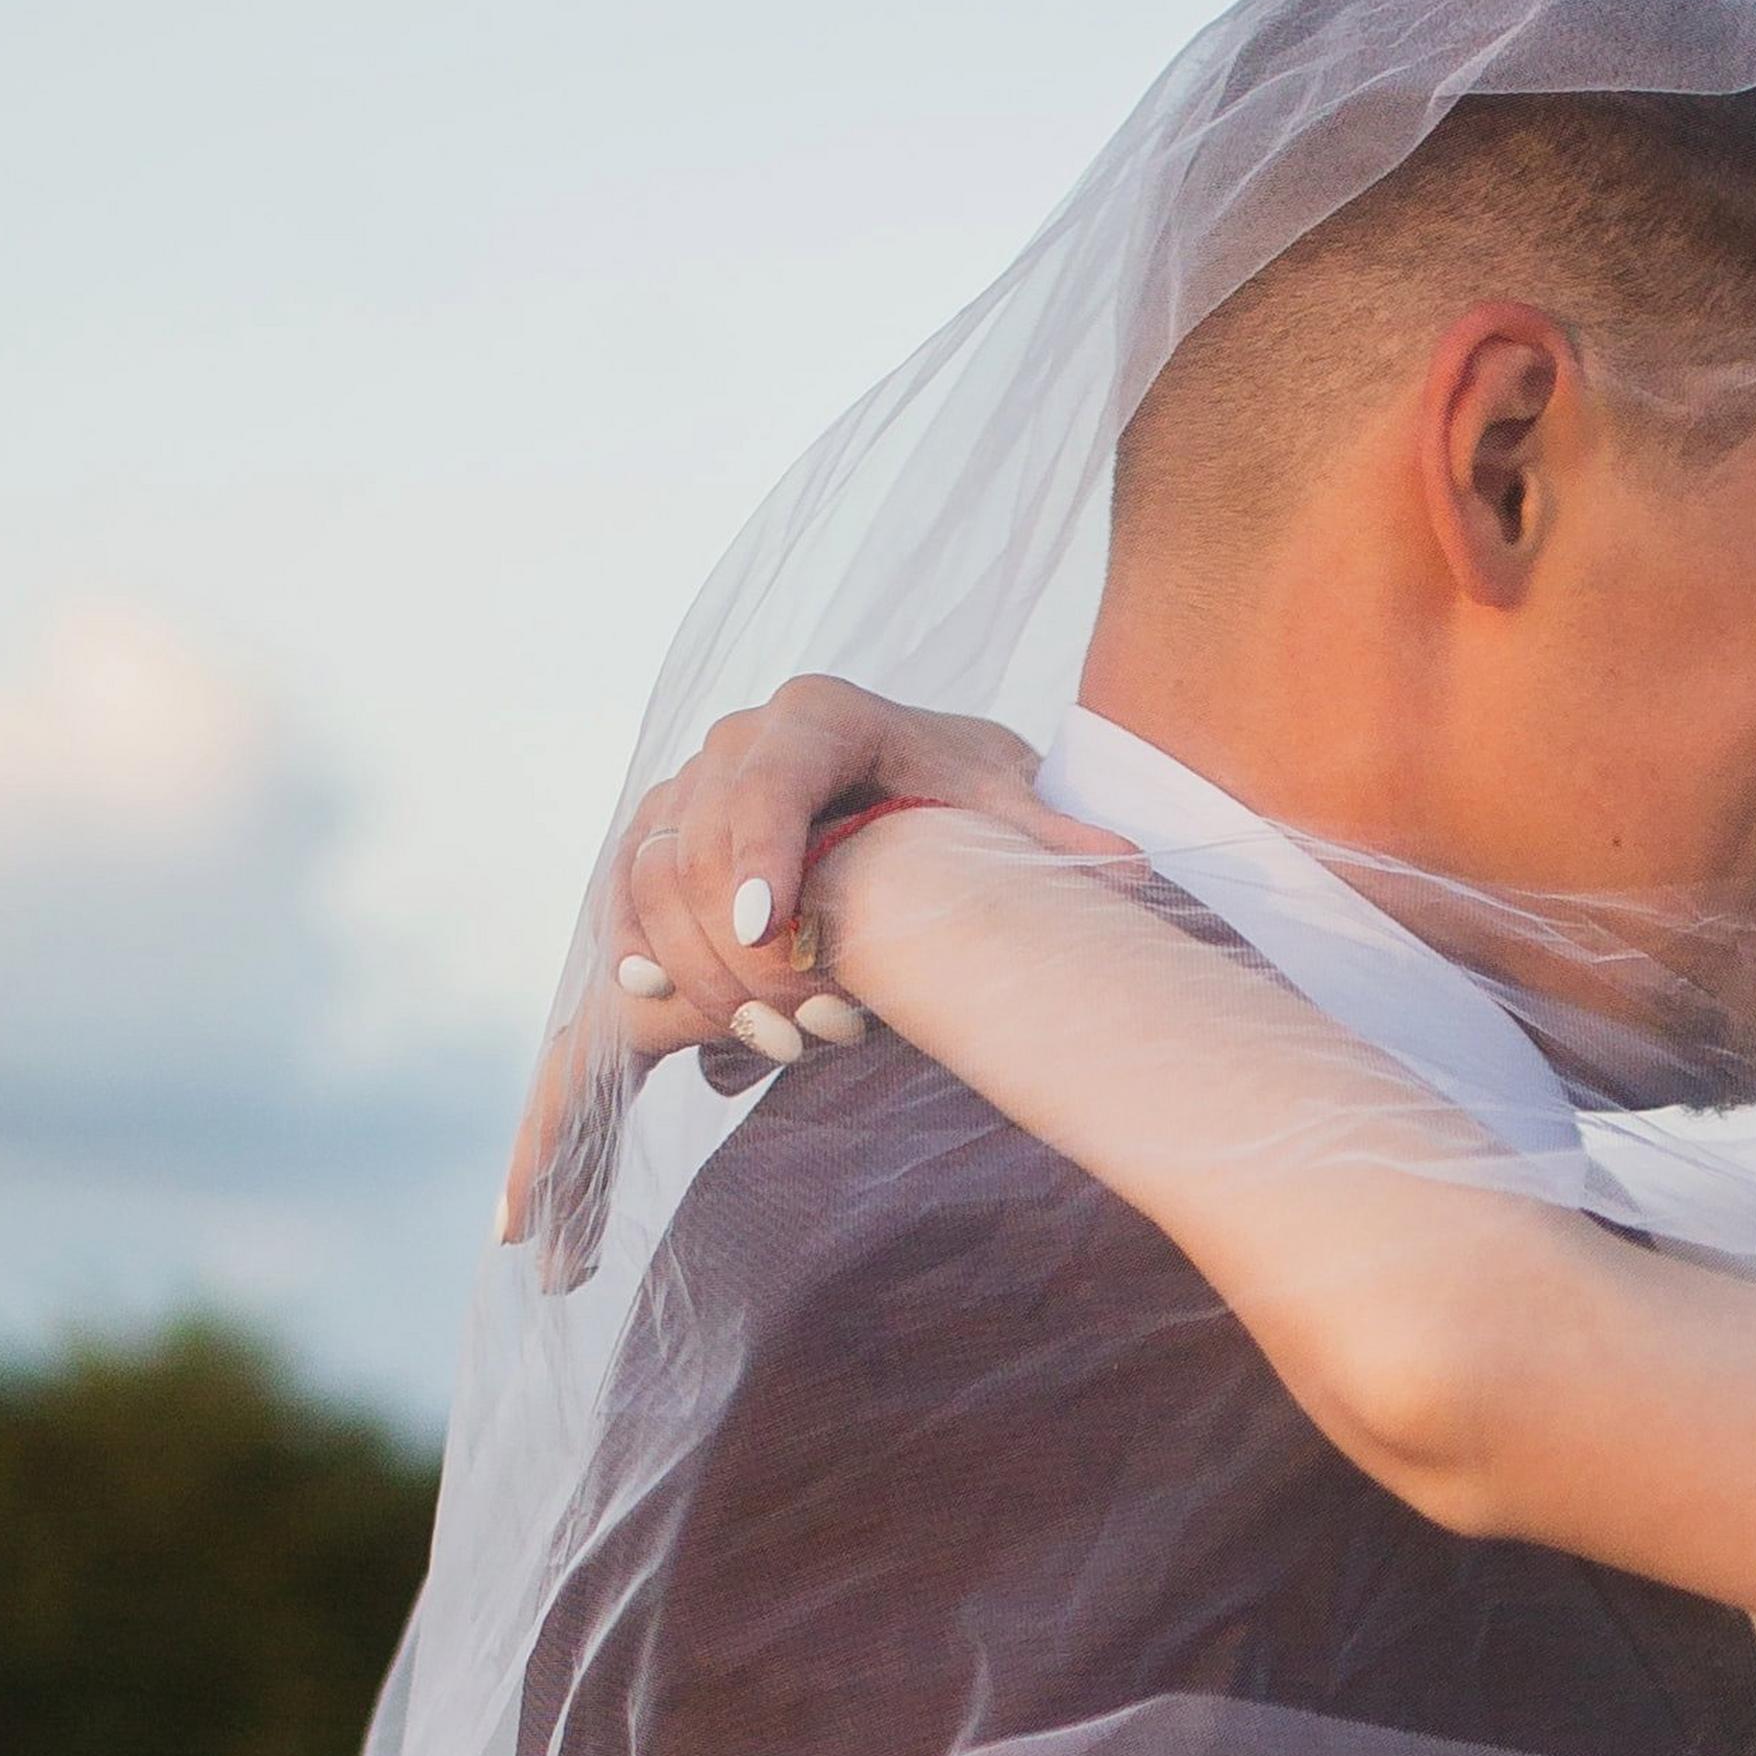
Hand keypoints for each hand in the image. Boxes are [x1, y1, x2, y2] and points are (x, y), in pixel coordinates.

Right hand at [605, 680, 1047, 1061]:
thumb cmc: (959, 790)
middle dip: (747, 949)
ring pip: (654, 876)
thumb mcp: (1004, 805)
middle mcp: (737, 739)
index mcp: (820, 714)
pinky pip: (625, 892)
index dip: (764, 859)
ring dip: (700, 969)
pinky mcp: (662, 834)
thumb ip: (1050, 835)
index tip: (777, 931)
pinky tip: (657, 1003)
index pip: (772, 785)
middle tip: (811, 1028)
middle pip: (704, 847)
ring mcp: (690, 786)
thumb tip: (1130, 867)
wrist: (911, 774)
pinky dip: (635, 948)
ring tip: (775, 1041)